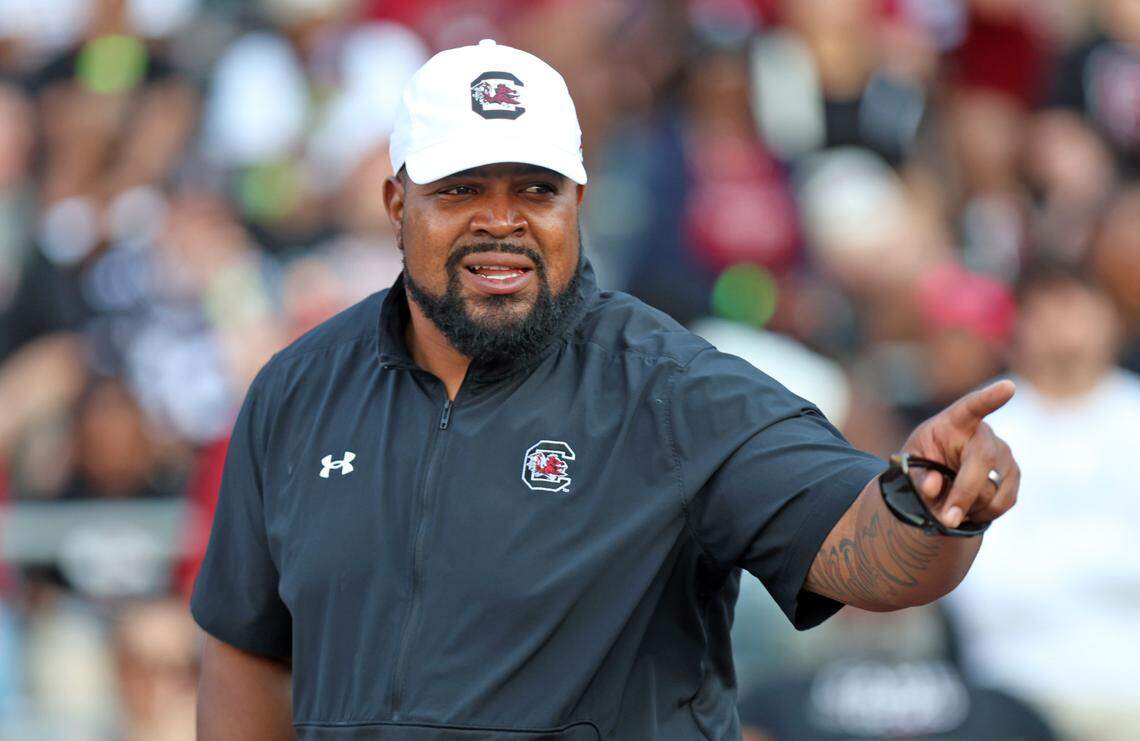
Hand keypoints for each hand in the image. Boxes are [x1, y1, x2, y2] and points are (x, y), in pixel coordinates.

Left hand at [901, 380, 1020, 529]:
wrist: (941, 478)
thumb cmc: (924, 462)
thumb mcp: (911, 467)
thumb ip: (919, 476)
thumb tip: (933, 487)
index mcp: (955, 422)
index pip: (973, 406)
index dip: (990, 397)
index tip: (1009, 387)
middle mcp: (984, 434)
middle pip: (981, 461)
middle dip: (964, 492)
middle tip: (947, 519)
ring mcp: (1004, 454)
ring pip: (991, 489)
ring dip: (969, 506)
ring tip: (952, 502)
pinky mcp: (1014, 476)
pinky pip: (1003, 502)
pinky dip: (983, 513)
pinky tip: (969, 506)